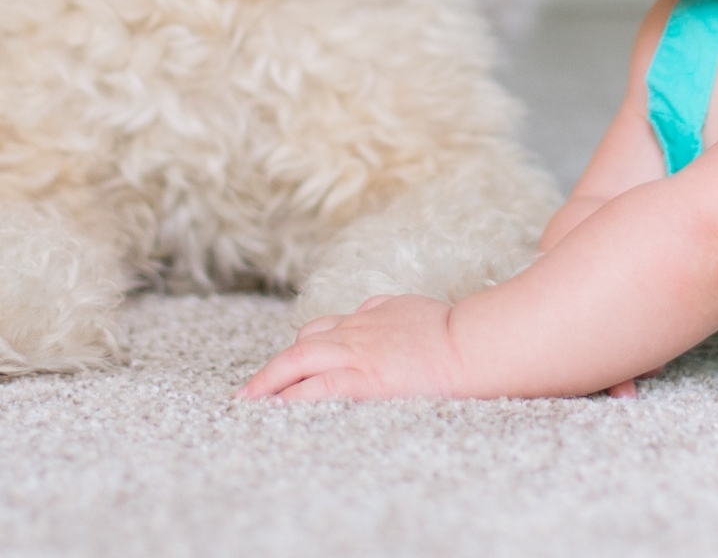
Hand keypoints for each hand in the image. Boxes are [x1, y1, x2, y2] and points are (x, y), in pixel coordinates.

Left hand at [236, 295, 469, 399]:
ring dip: (271, 382)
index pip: (321, 330)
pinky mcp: (363, 379)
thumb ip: (386, 310)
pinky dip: (293, 397)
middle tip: (248, 392)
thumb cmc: (450, 331)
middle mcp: (355, 332)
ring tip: (251, 402)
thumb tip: (374, 309)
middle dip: (271, 370)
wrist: (469, 345)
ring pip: (300, 360)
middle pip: (301, 346)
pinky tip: (279, 409)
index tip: (283, 367)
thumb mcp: (410, 308)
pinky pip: (318, 387)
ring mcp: (356, 354)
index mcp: (367, 318)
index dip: (298, 351)